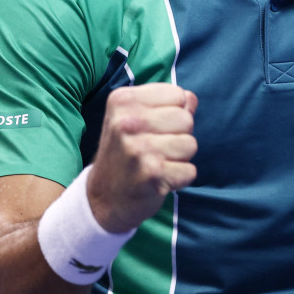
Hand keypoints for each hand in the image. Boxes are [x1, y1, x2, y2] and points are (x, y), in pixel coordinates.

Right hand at [87, 84, 197, 232]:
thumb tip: (191, 98)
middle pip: (187, 119)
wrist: (102, 198)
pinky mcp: (152, 173)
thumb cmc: (124, 153)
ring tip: (156, 163)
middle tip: (155, 149)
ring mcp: (139, 148)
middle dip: (179, 135)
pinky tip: (158, 179)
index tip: (152, 128)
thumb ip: (165, 105)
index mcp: (123, 100)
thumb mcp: (134, 120)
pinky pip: (190, 171)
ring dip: (179, 158)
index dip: (173, 113)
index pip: (178, 95)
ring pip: (190, 145)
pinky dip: (179, 179)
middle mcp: (127, 122)